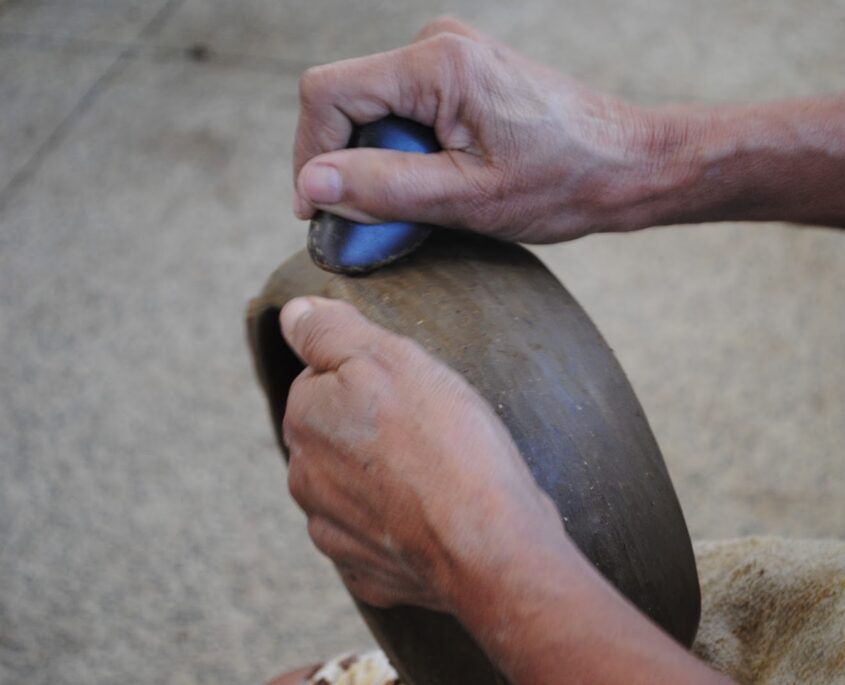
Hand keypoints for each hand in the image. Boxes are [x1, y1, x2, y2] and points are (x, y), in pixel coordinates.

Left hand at [279, 296, 564, 610]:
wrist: (488, 543)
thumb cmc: (445, 444)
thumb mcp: (391, 359)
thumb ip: (331, 331)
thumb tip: (293, 312)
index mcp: (305, 421)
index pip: (323, 381)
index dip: (372, 379)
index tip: (412, 392)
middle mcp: (306, 480)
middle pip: (338, 435)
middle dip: (374, 429)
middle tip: (430, 429)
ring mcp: (336, 534)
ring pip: (356, 488)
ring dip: (386, 479)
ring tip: (440, 474)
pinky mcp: (368, 573)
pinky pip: (380, 537)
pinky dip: (403, 526)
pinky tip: (438, 517)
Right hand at [292, 17, 677, 242]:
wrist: (628, 165)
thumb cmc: (563, 182)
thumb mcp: (467, 199)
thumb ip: (383, 187)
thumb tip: (311, 185)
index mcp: (436, 64)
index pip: (327, 94)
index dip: (310, 155)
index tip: (318, 212)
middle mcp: (438, 44)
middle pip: (348, 100)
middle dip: (352, 162)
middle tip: (383, 217)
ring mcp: (452, 55)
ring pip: (375, 109)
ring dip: (383, 159)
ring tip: (429, 200)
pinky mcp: (464, 73)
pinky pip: (406, 109)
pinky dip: (408, 150)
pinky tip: (445, 180)